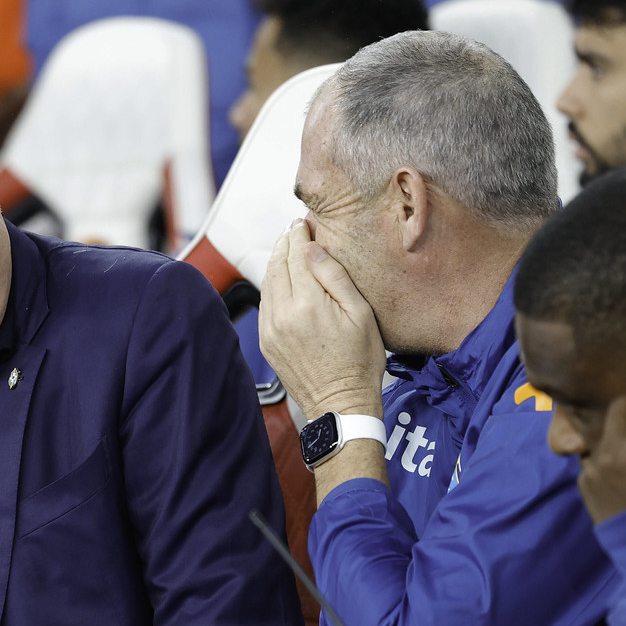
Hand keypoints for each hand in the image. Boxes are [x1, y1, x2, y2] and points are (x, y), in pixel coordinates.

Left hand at [258, 220, 385, 421]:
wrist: (340, 403)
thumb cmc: (359, 361)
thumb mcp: (360, 313)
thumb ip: (334, 276)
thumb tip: (312, 248)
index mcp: (307, 303)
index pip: (296, 255)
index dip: (299, 234)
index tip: (304, 222)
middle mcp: (282, 314)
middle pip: (277, 264)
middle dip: (285, 243)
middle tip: (295, 229)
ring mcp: (270, 329)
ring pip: (267, 282)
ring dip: (276, 261)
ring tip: (288, 248)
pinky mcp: (266, 341)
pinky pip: (265, 303)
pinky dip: (272, 285)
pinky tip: (282, 279)